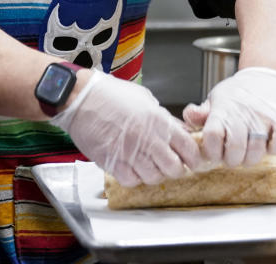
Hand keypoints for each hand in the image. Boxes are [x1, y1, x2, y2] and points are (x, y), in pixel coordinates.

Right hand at [51, 71, 200, 185]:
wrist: (82, 98)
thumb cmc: (112, 94)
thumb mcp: (146, 99)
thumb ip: (164, 118)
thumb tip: (180, 131)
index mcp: (159, 120)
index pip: (188, 148)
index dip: (194, 158)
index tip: (192, 161)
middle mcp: (147, 138)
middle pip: (174, 168)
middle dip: (176, 169)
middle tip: (171, 166)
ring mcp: (130, 152)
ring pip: (154, 177)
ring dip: (155, 174)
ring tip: (150, 166)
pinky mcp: (112, 162)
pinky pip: (132, 181)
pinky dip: (135, 178)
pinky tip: (132, 168)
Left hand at [182, 67, 275, 166]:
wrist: (268, 72)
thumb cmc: (240, 91)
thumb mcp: (217, 98)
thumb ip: (201, 113)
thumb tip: (189, 116)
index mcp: (223, 110)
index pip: (212, 136)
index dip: (212, 151)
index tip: (215, 152)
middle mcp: (243, 114)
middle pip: (234, 151)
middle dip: (233, 160)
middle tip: (234, 156)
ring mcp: (264, 117)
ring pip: (257, 153)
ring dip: (253, 157)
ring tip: (251, 150)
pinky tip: (270, 143)